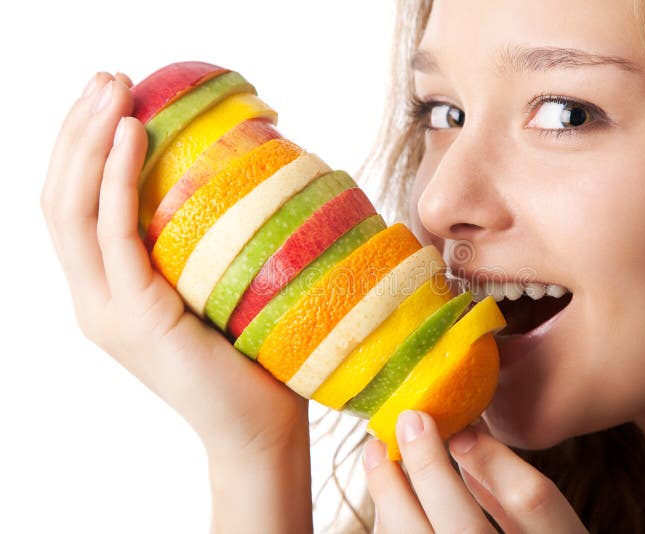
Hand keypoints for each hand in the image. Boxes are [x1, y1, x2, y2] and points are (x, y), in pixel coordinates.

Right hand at [40, 71, 307, 462]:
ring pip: (71, 210)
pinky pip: (114, 235)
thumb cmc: (251, 354)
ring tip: (113, 87)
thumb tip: (231, 171)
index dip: (81, 146)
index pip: (74, 206)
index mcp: (110, 292)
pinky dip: (116, 179)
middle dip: (75, 129)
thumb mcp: (215, 285)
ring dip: (86, 140)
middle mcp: (95, 299)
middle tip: (107, 76)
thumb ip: (199, 242)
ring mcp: (107, 311)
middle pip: (59, 198)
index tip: (112, 97)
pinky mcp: (136, 319)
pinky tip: (131, 135)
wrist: (260, 429)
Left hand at [363, 411, 587, 533]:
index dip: (493, 458)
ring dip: (391, 499)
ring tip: (376, 456)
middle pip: (464, 530)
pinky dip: (389, 529)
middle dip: (430, 470)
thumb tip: (462, 439)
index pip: (532, 502)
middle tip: (408, 421)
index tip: (459, 426)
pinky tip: (384, 505)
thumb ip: (512, 497)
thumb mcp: (548, 532)